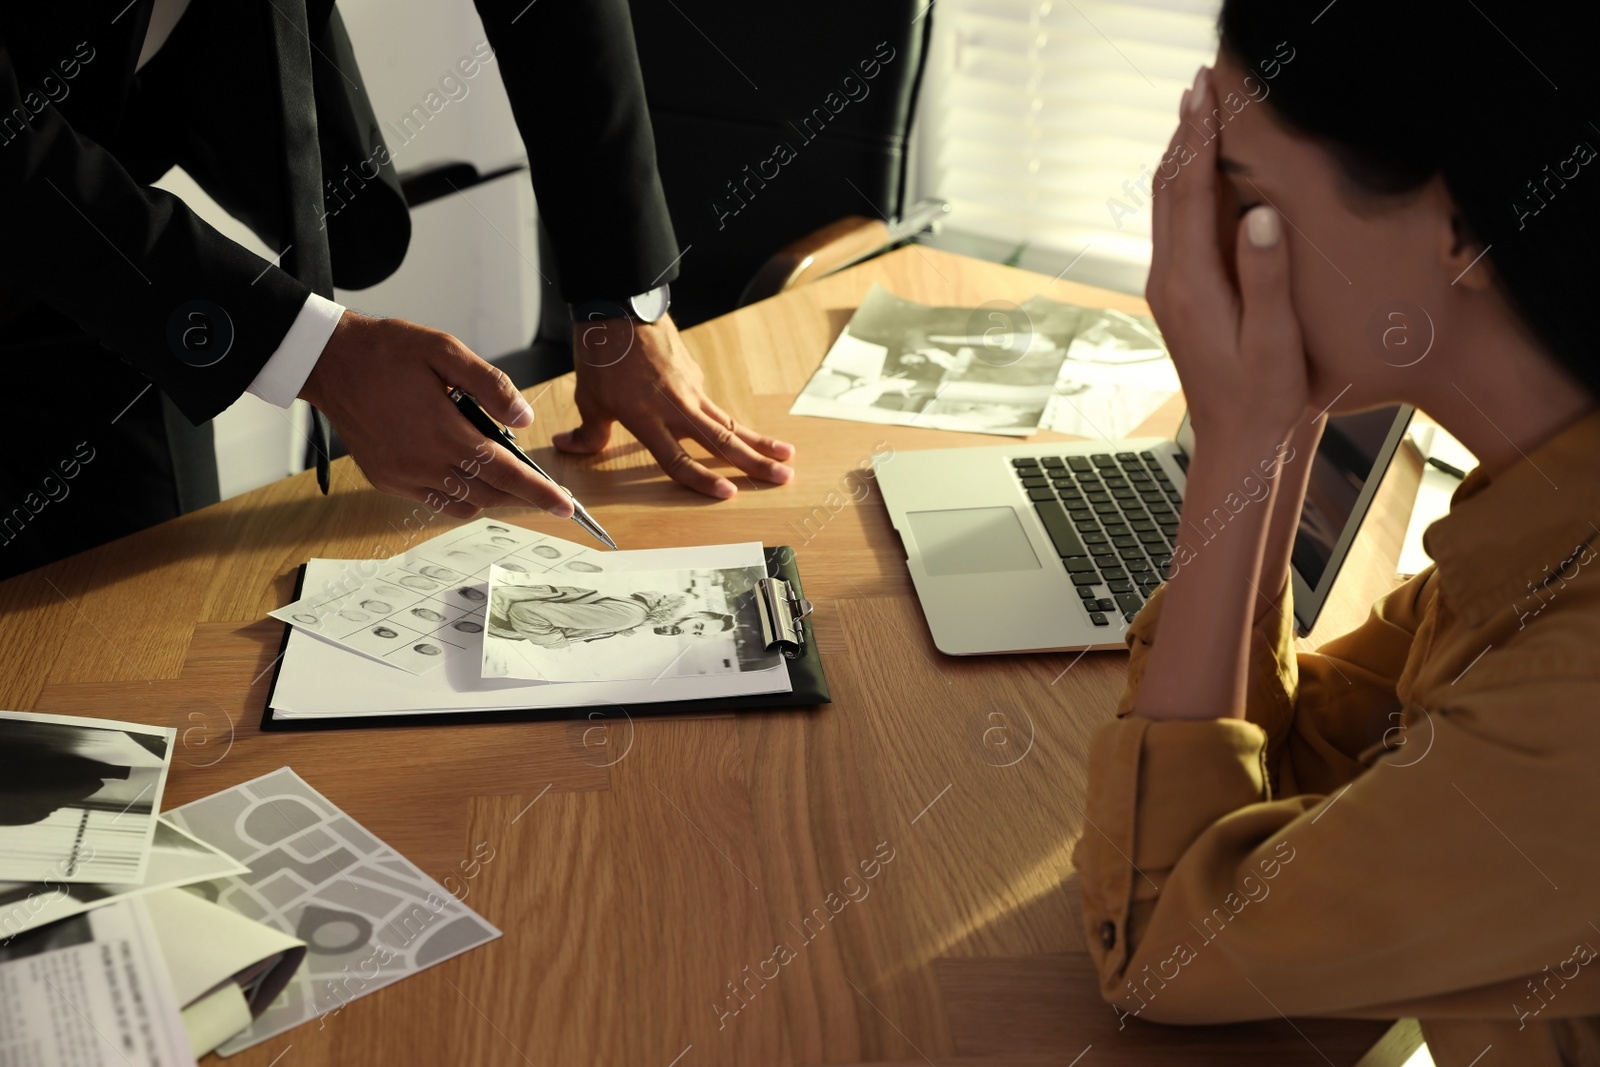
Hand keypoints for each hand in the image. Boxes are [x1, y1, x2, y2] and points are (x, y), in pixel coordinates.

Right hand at [300, 311, 572, 518]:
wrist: (330, 362)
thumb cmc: (388, 350)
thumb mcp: (445, 350)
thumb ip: (490, 385)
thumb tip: (524, 419)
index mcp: (443, 431)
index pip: (505, 472)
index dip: (539, 492)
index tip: (566, 507)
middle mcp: (422, 461)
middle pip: (489, 494)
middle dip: (521, 495)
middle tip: (545, 489)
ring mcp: (402, 475)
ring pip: (463, 503)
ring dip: (490, 494)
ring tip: (504, 475)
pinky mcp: (386, 480)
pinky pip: (434, 501)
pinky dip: (458, 495)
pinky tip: (464, 472)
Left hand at [554, 313, 794, 498]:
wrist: (619, 307)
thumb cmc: (601, 353)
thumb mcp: (587, 398)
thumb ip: (587, 432)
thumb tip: (569, 446)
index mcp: (647, 418)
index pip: (678, 458)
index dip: (702, 480)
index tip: (729, 493)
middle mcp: (675, 407)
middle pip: (722, 441)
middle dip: (755, 462)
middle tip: (784, 477)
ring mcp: (690, 389)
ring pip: (730, 422)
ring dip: (760, 441)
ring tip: (787, 456)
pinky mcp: (695, 375)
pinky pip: (713, 405)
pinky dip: (730, 423)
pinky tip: (741, 434)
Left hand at [1146, 67, 1309, 448]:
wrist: (1239, 442)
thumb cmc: (1265, 398)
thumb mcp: (1274, 340)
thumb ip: (1265, 277)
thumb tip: (1259, 214)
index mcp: (1190, 285)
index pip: (1190, 193)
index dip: (1199, 137)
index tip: (1206, 92)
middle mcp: (1169, 280)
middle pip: (1170, 189)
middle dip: (1186, 132)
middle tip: (1202, 82)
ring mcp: (1170, 286)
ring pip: (1169, 205)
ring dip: (1183, 155)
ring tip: (1200, 109)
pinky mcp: (1181, 294)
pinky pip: (1178, 226)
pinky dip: (1189, 186)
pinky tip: (1205, 171)